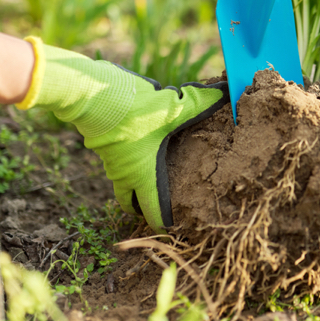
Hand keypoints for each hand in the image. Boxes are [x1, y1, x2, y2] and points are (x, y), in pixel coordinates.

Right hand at [17, 38, 228, 232]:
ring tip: (153, 168)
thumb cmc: (136, 111)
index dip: (164, 223)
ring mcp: (109, 160)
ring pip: (122, 178)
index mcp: (143, 175)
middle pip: (130, 202)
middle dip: (142, 206)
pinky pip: (116, 158)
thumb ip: (201, 104)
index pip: (153, 212)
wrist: (93, 95)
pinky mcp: (101, 143)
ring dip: (135, 178)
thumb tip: (226, 93)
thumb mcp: (175, 108)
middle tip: (157, 203)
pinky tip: (140, 138)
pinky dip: (127, 156)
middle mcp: (124, 174)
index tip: (174, 227)